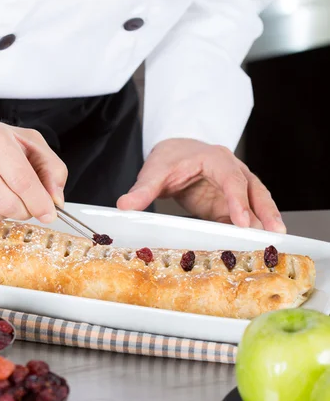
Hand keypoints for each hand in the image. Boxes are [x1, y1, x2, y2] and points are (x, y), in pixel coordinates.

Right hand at [0, 119, 67, 222]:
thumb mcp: (27, 142)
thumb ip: (50, 167)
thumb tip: (56, 199)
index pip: (23, 180)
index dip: (39, 202)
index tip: (49, 213)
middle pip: (9, 203)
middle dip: (25, 210)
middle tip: (27, 202)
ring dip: (6, 212)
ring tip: (0, 190)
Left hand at [117, 138, 285, 232]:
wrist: (176, 153)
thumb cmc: (170, 159)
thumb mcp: (155, 172)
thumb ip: (143, 190)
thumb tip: (125, 206)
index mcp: (216, 159)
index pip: (231, 179)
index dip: (238, 200)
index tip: (242, 221)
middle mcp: (232, 171)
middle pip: (254, 190)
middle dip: (265, 211)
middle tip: (275, 232)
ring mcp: (234, 188)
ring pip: (256, 202)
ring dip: (266, 220)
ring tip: (275, 242)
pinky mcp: (230, 204)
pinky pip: (244, 217)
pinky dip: (251, 230)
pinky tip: (256, 247)